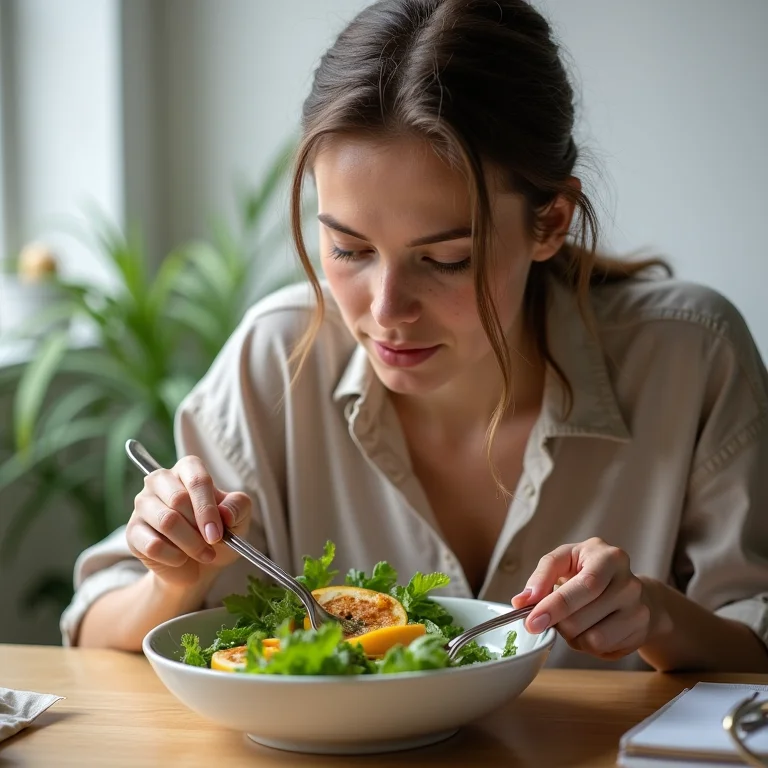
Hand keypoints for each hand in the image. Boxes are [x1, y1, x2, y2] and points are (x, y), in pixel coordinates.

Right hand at [126, 455, 250, 587]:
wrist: (198, 564)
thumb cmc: (217, 531)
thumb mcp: (238, 517)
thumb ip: (237, 507)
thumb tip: (225, 513)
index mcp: (188, 469)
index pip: (197, 479)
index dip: (208, 508)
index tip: (217, 533)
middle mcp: (160, 480)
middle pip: (178, 500)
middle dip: (199, 529)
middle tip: (213, 544)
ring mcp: (142, 504)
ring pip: (166, 522)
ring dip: (190, 544)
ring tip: (203, 554)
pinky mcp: (133, 531)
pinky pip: (153, 545)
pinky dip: (174, 557)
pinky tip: (182, 558)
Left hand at [511, 537, 665, 660]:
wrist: (633, 592)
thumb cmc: (590, 572)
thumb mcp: (565, 560)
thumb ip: (542, 576)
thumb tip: (521, 601)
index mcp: (608, 557)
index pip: (585, 585)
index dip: (555, 605)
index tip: (531, 621)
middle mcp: (629, 583)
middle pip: (582, 617)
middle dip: (558, 624)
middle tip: (549, 618)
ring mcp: (638, 610)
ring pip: (592, 639)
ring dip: (572, 636)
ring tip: (574, 620)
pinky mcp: (640, 633)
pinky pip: (602, 649)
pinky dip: (587, 644)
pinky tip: (590, 628)